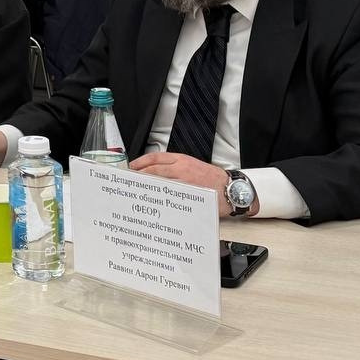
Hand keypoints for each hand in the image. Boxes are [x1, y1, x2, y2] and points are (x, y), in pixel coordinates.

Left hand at [129, 153, 245, 214]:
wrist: (232, 188)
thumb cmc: (213, 180)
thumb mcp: (193, 167)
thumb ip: (175, 169)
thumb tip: (155, 175)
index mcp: (181, 160)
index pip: (155, 157)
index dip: (140, 162)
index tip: (131, 168)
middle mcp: (182, 168)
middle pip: (153, 169)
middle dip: (139, 175)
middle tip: (128, 181)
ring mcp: (185, 181)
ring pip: (160, 181)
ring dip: (146, 186)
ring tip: (135, 191)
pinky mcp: (190, 194)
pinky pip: (171, 195)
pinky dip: (160, 197)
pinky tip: (152, 202)